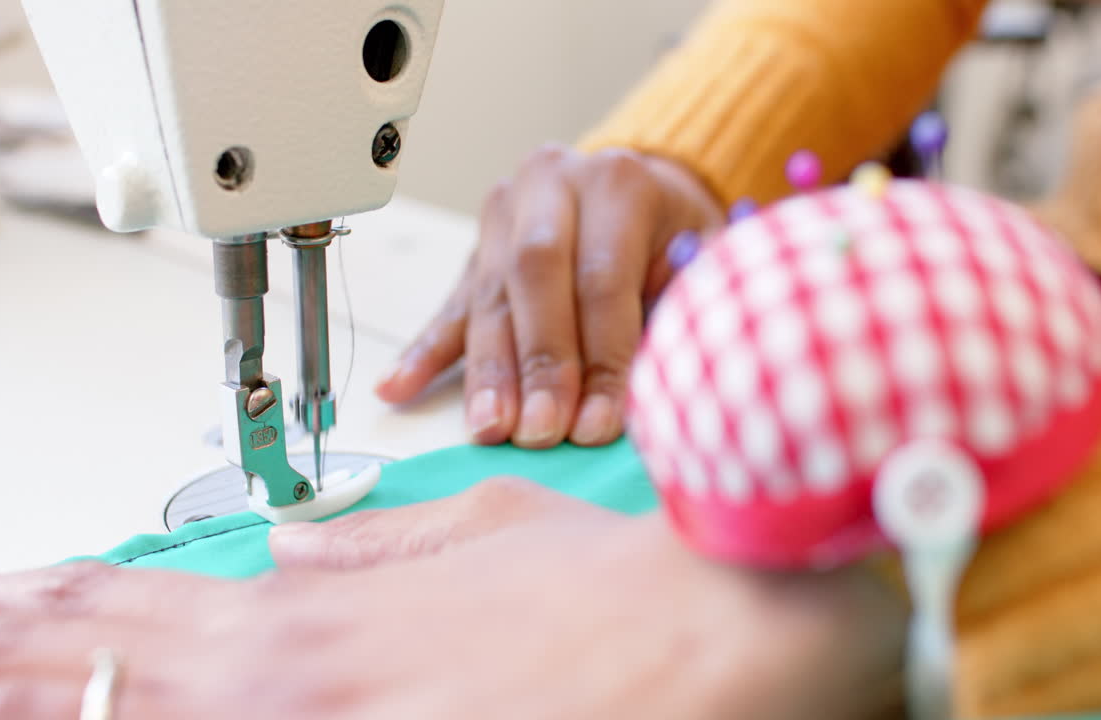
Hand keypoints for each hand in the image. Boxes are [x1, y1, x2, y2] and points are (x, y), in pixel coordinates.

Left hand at [0, 490, 905, 719]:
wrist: (708, 631)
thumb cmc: (603, 578)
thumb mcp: (477, 529)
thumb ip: (367, 546)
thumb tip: (291, 548)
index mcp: (311, 612)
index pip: (124, 613)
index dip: (27, 617)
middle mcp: (292, 685)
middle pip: (93, 683)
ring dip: (36, 707)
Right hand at [375, 145, 725, 448]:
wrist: (644, 187)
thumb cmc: (680, 232)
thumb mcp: (704, 249)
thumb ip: (685, 297)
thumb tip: (660, 370)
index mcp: (616, 182)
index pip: (601, 278)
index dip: (600, 356)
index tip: (599, 422)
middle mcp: (551, 185)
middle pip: (534, 279)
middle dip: (537, 364)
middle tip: (541, 431)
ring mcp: (504, 215)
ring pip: (489, 298)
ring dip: (489, 372)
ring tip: (489, 428)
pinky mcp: (476, 249)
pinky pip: (450, 306)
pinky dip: (426, 353)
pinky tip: (396, 389)